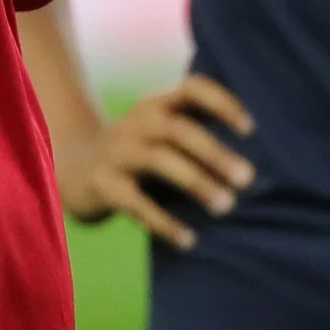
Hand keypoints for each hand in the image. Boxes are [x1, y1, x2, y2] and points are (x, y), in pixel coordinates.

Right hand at [58, 74, 255, 249]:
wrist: (72, 169)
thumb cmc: (137, 157)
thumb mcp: (161, 137)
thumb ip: (196, 140)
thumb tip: (257, 171)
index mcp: (157, 106)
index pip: (192, 89)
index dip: (222, 103)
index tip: (251, 130)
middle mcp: (136, 122)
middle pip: (178, 128)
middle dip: (214, 152)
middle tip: (247, 179)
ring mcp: (116, 151)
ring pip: (158, 159)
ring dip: (196, 181)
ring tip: (226, 206)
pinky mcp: (102, 182)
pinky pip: (134, 201)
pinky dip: (163, 221)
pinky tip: (188, 240)